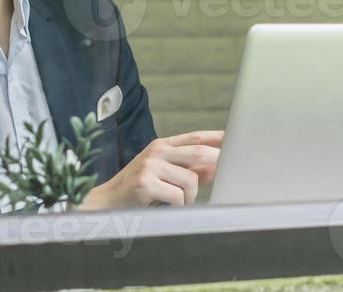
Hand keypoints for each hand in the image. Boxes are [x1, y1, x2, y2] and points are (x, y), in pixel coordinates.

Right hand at [77, 130, 222, 208]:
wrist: (106, 203)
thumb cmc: (137, 190)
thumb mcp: (162, 175)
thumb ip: (188, 170)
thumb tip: (216, 168)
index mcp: (162, 145)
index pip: (196, 137)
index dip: (217, 137)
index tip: (236, 138)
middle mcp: (157, 151)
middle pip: (199, 153)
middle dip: (216, 165)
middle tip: (224, 176)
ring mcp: (150, 166)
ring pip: (190, 180)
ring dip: (190, 197)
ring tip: (177, 201)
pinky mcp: (145, 183)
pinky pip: (177, 197)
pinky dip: (177, 206)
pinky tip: (164, 205)